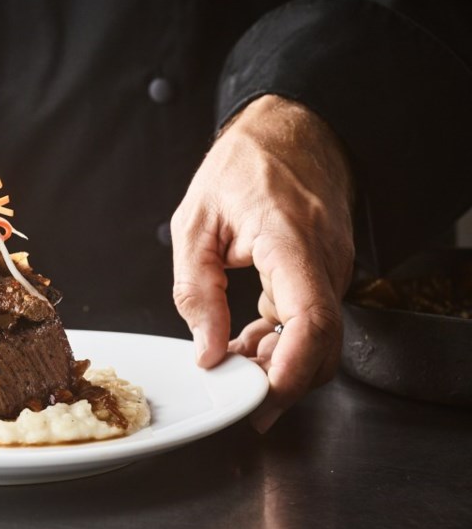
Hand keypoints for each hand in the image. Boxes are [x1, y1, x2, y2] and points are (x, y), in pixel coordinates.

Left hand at [170, 95, 354, 431]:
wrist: (292, 130)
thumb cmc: (241, 167)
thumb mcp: (195, 224)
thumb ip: (196, 291)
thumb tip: (207, 352)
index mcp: (288, 238)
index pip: (310, 318)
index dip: (292, 369)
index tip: (263, 398)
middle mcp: (324, 256)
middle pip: (322, 342)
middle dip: (281, 378)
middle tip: (234, 390)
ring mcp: (334, 265)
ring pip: (318, 337)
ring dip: (277, 359)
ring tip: (231, 355)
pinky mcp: (329, 272)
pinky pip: (313, 319)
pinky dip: (282, 339)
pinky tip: (248, 337)